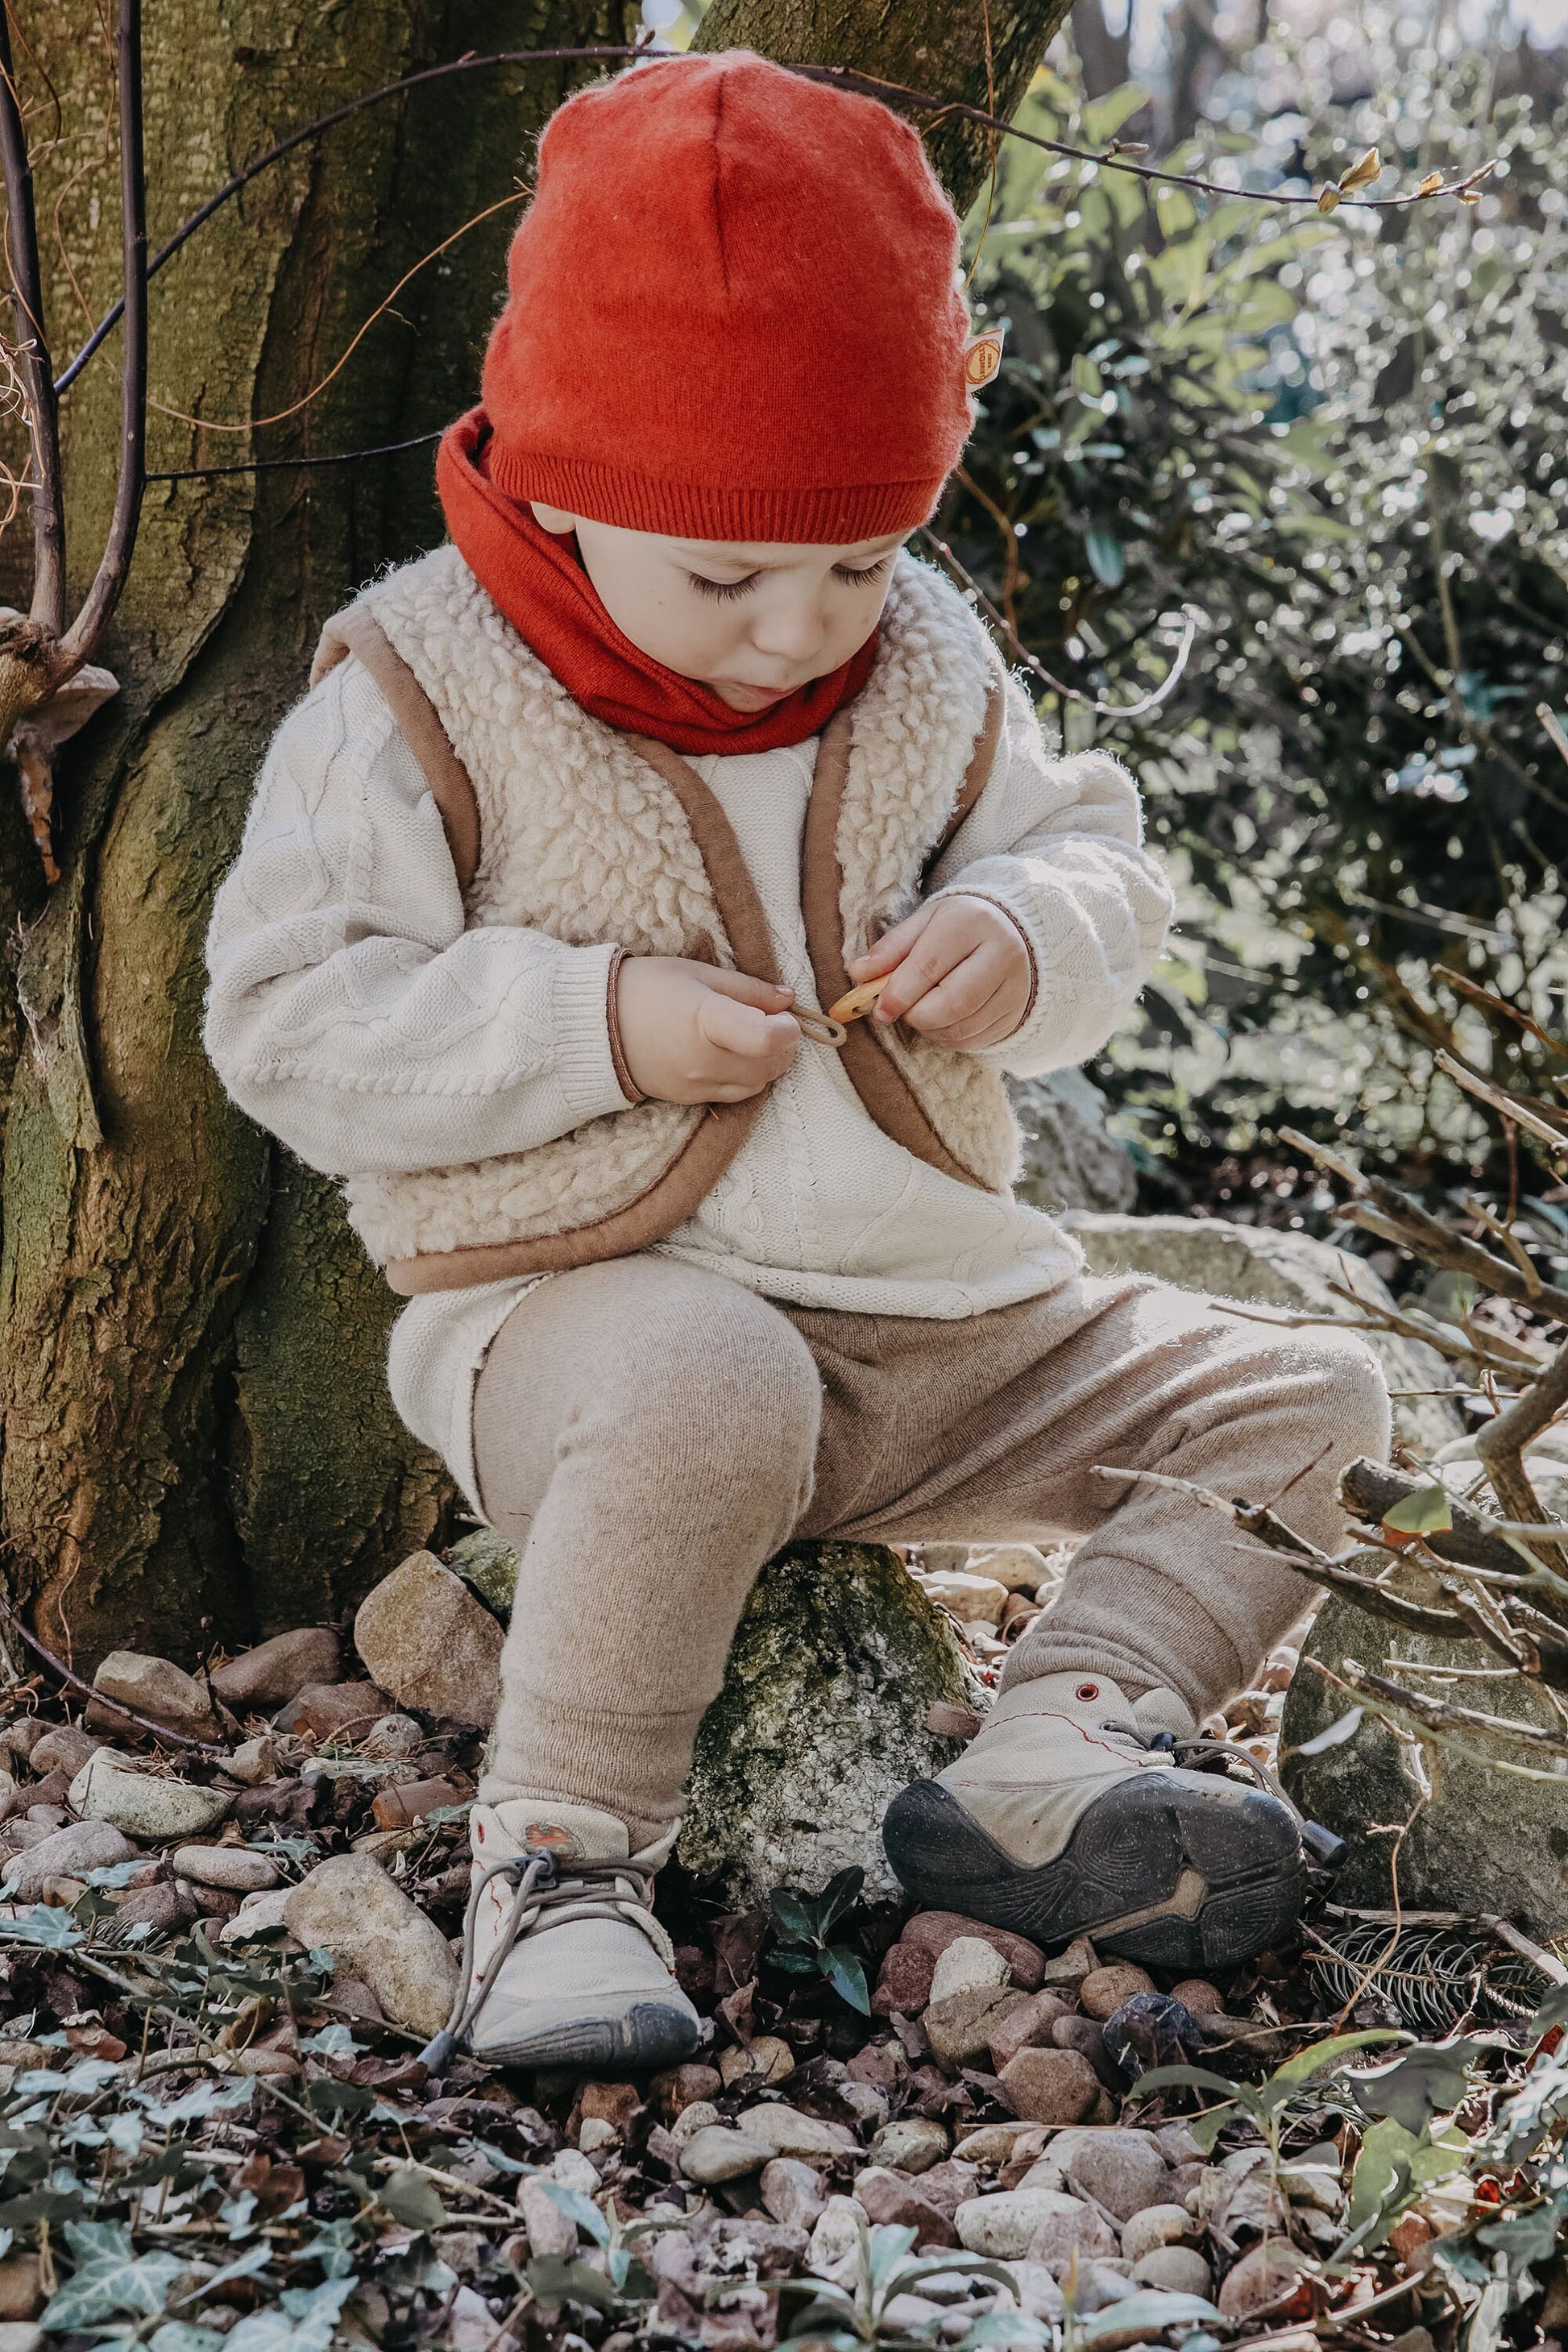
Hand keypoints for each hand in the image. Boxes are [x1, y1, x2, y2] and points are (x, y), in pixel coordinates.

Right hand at [617, 956, 800, 1103]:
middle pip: (770, 1065)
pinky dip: (747, 1077)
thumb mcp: (697, 974)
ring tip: (756, 1038)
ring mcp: (696, 1085)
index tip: (783, 1015)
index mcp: (706, 1020)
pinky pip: (735, 1094)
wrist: (594, 1026)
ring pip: (758, 1084)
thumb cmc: (646, 988)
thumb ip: (747, 989)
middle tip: (775, 1023)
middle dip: (784, 1045)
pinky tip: (734, 1055)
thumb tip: (787, 999)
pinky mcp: (689, 1099)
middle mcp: (703, 1060)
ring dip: (768, 1063)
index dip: (787, 1029)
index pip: (766, 1039)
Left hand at [845, 895, 1032, 1049]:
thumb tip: (857, 974)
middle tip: (901, 1011)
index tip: (879, 1009)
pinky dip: (948, 1038)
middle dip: (915, 1015)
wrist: (1012, 932)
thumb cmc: (958, 928)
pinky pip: (974, 1041)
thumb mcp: (924, 924)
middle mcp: (1001, 953)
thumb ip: (890, 948)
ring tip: (920, 1012)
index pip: (928, 967)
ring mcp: (1015, 987)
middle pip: (951, 1003)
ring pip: (962, 1027)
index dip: (898, 993)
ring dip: (929, 1029)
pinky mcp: (1016, 1013)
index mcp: (971, 922)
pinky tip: (941, 1021)